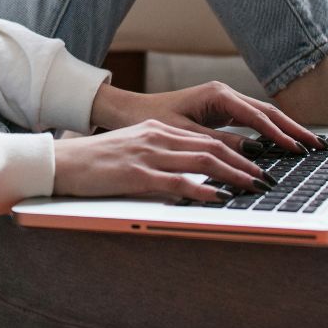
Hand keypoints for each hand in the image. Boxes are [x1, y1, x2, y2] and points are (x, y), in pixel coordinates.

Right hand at [51, 119, 273, 201]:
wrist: (61, 162)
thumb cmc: (93, 162)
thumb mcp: (131, 151)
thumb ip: (159, 157)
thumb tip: (188, 174)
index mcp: (157, 130)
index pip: (206, 139)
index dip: (236, 152)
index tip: (256, 166)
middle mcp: (157, 137)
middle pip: (211, 147)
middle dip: (244, 164)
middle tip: (267, 179)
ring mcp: (147, 155)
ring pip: (202, 161)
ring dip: (233, 175)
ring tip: (254, 187)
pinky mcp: (136, 174)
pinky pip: (177, 181)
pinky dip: (203, 189)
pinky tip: (220, 197)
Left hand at [91, 80, 327, 153]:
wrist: (130, 112)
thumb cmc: (152, 120)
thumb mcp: (185, 135)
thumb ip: (219, 143)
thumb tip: (253, 154)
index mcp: (217, 95)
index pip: (258, 117)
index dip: (279, 135)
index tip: (298, 150)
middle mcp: (225, 94)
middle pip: (268, 112)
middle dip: (294, 129)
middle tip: (318, 146)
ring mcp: (225, 101)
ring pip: (263, 116)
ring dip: (286, 130)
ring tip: (310, 146)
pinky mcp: (222, 111)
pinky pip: (253, 121)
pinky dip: (270, 132)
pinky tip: (284, 145)